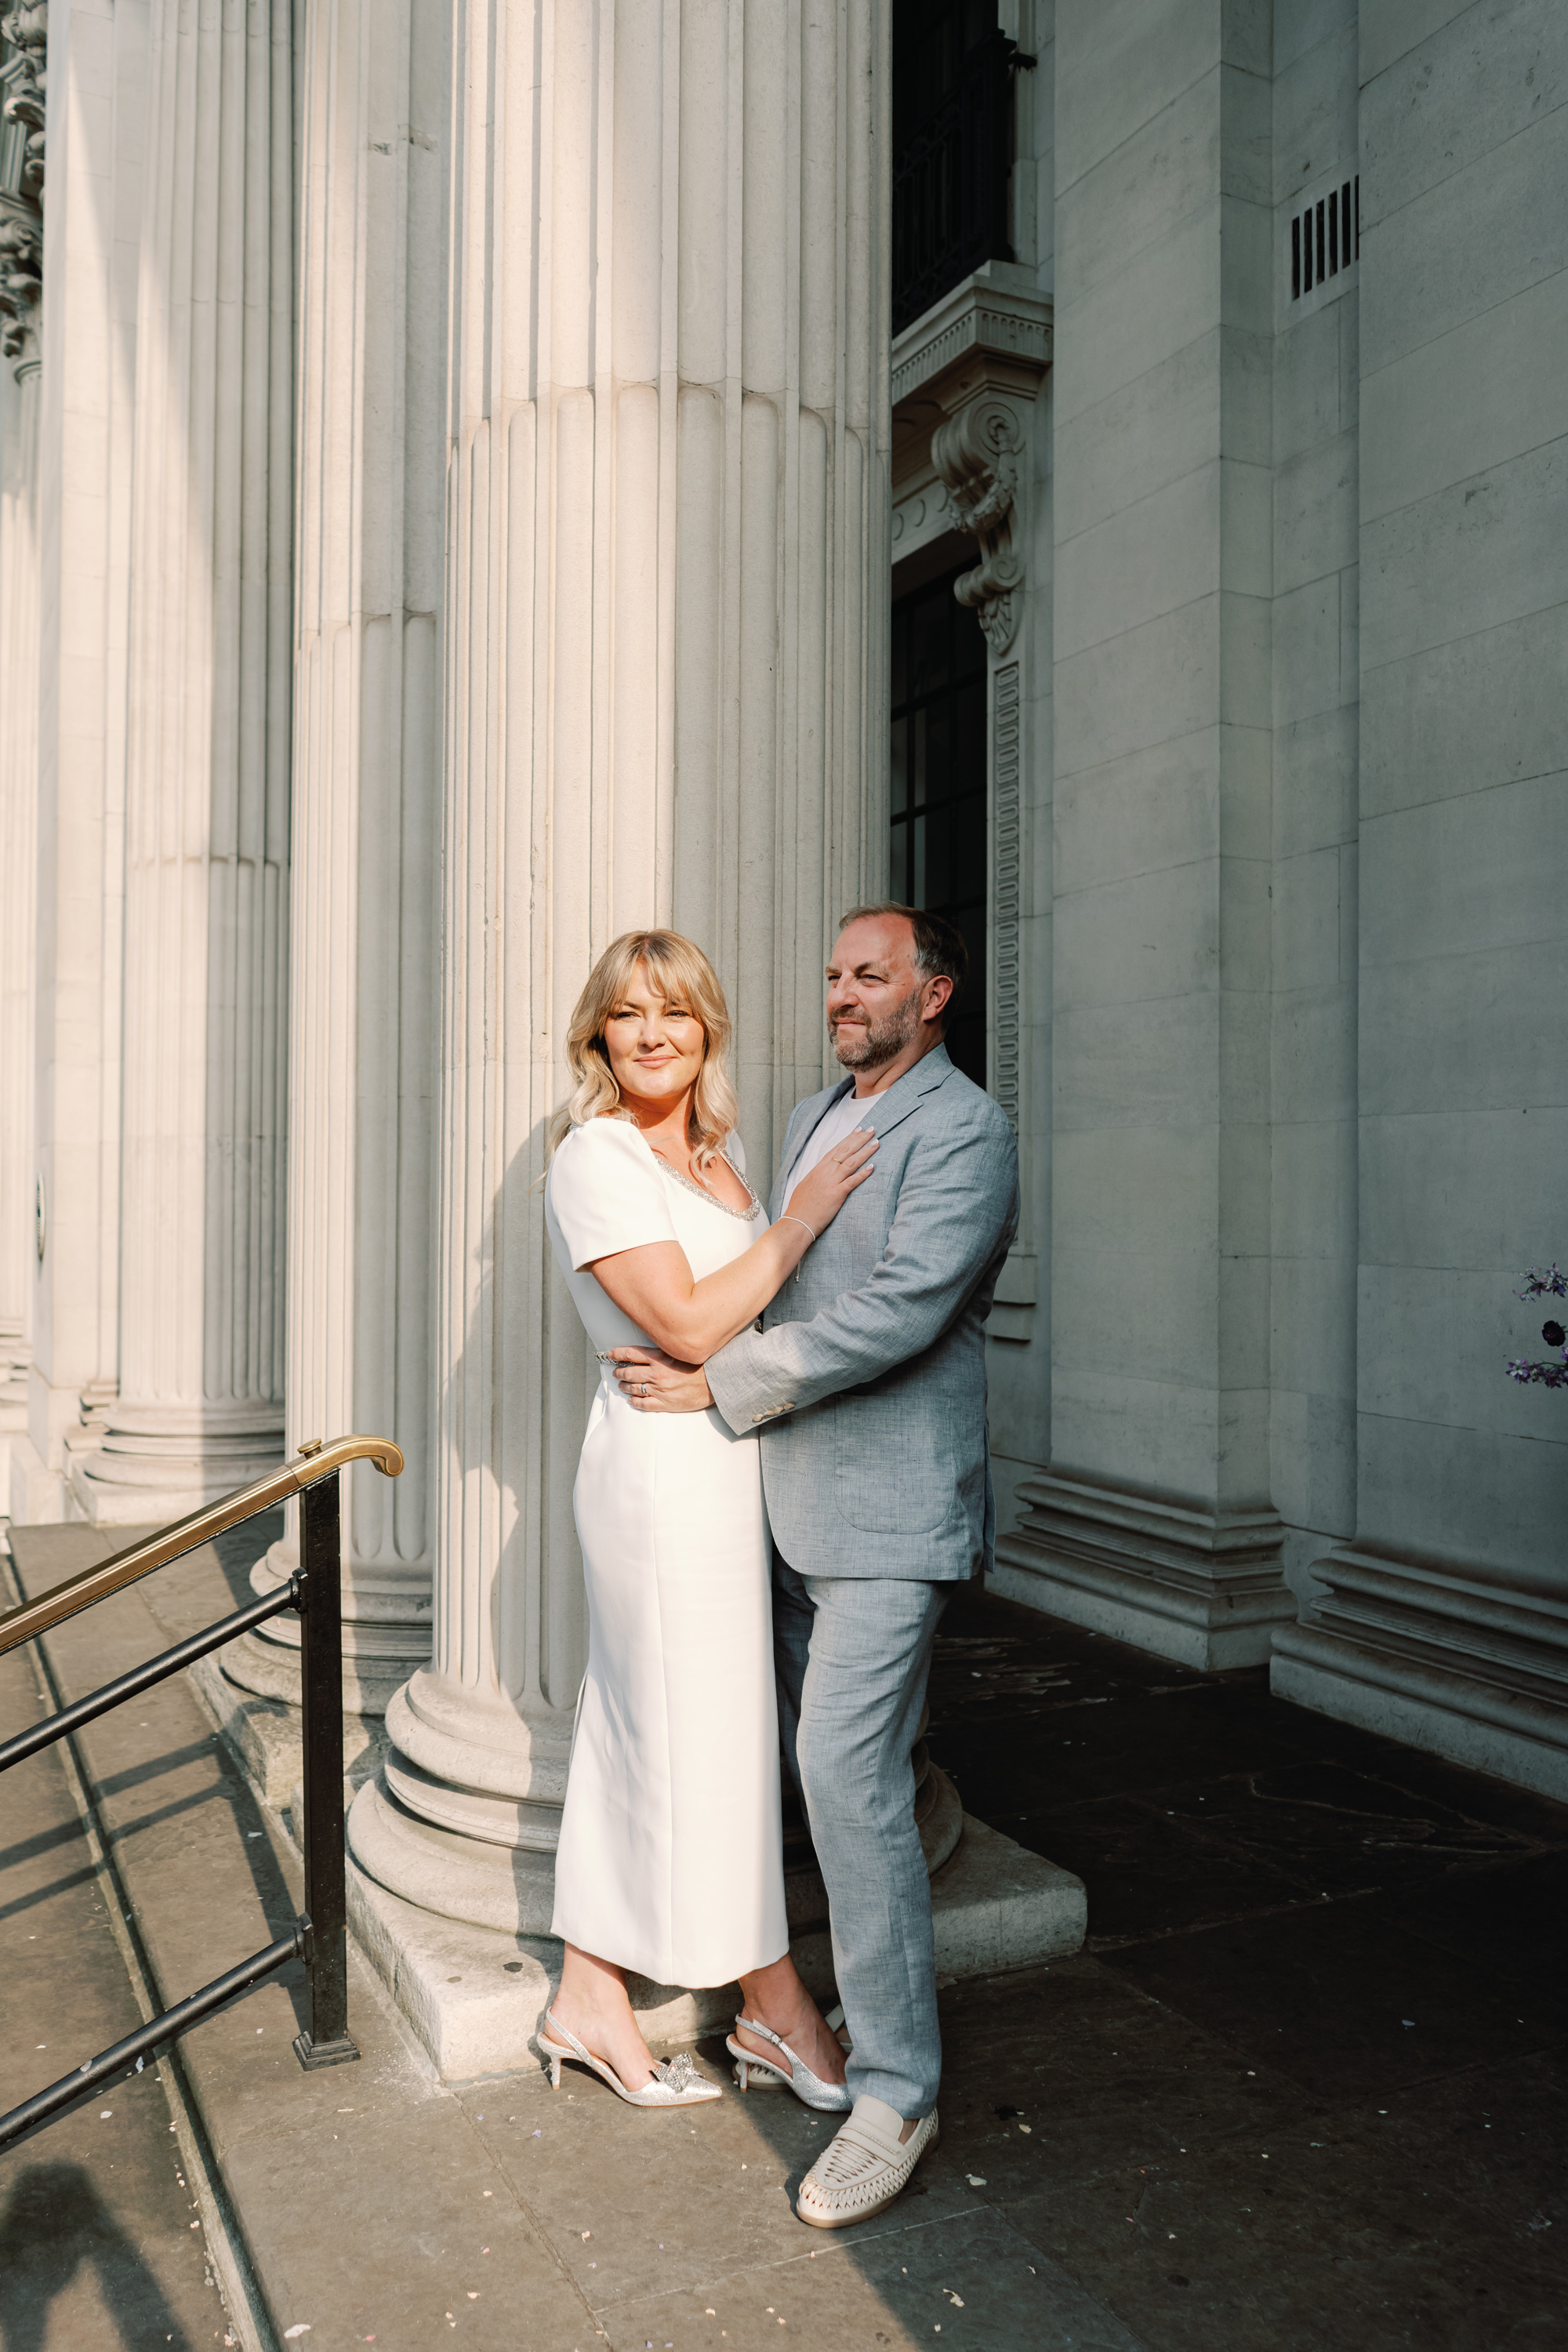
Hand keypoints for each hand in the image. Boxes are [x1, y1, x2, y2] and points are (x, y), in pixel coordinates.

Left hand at [608, 1347, 713, 1412]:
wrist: (716, 1382)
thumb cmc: (701, 1365)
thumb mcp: (679, 1352)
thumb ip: (662, 1351)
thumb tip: (646, 1351)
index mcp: (659, 1358)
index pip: (631, 1353)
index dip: (617, 1354)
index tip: (611, 1354)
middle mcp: (656, 1373)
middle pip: (629, 1372)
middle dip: (619, 1372)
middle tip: (616, 1372)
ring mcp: (660, 1390)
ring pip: (633, 1388)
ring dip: (624, 1386)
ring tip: (622, 1385)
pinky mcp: (665, 1404)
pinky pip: (643, 1404)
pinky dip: (635, 1402)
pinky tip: (632, 1401)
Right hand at [785, 1125, 876, 1242]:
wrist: (796, 1222)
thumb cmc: (800, 1208)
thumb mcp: (806, 1186)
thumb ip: (816, 1178)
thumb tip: (822, 1174)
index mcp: (817, 1170)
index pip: (836, 1149)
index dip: (848, 1139)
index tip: (858, 1130)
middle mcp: (825, 1173)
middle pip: (845, 1151)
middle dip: (859, 1139)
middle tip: (871, 1130)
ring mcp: (831, 1182)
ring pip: (851, 1162)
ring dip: (865, 1152)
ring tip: (876, 1143)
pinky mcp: (836, 1194)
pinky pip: (852, 1181)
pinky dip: (863, 1173)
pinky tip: (873, 1166)